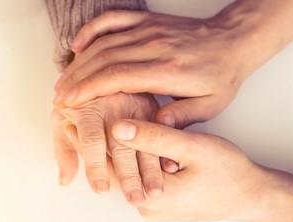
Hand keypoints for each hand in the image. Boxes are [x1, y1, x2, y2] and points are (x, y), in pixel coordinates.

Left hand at [52, 93, 162, 205]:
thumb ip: (64, 150)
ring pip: (144, 141)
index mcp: (88, 110)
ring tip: (157, 192)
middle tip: (136, 199)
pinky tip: (172, 168)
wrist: (98, 70)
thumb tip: (64, 181)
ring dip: (152, 168)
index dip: (96, 167)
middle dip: (130, 176)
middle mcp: (113, 107)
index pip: (92, 142)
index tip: (101, 190)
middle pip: (122, 146)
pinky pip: (160, 130)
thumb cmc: (77, 101)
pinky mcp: (151, 106)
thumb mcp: (61, 120)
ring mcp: (135, 107)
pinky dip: (166, 150)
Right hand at [54, 10, 245, 127]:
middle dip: (75, 79)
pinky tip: (78, 45)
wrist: (234, 42)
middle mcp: (152, 46)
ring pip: (103, 43)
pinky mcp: (147, 21)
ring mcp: (148, 30)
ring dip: (79, 61)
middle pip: (102, 60)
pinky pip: (112, 20)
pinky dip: (91, 31)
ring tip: (63, 80)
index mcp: (165, 70)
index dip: (88, 89)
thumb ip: (179, 119)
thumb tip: (149, 129)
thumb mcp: (209, 106)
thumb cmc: (221, 77)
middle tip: (58, 95)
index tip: (69, 102)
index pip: (115, 77)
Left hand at [111, 119, 292, 221]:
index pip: (109, 164)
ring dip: (123, 149)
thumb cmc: (227, 171)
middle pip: (117, 170)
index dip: (97, 136)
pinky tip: (137, 139)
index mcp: (150, 197)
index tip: (89, 113)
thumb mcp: (191, 148)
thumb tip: (117, 127)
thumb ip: (154, 138)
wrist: (249, 195)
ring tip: (113, 122)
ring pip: (129, 173)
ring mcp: (154, 208)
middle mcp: (146, 208)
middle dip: (108, 141)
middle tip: (96, 113)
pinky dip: (138, 159)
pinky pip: (141, 178)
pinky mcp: (161, 203)